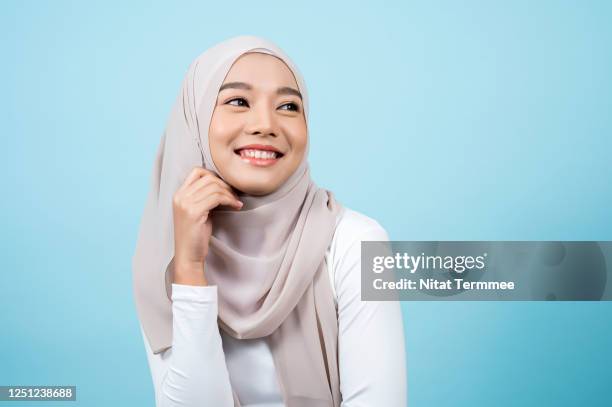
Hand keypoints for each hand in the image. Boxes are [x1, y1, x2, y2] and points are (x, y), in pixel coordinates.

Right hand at [171, 167, 242, 284]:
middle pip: (208, 177)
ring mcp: (185, 204)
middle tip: (234, 196)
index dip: (214, 176)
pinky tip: (236, 207)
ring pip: (214, 186)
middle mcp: (180, 196)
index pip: (197, 171)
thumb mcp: (198, 211)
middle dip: (225, 185)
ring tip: (236, 202)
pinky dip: (230, 200)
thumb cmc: (195, 235)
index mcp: (179, 194)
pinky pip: (217, 197)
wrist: (188, 256)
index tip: (225, 188)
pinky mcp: (194, 212)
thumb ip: (204, 196)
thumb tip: (223, 184)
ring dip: (230, 193)